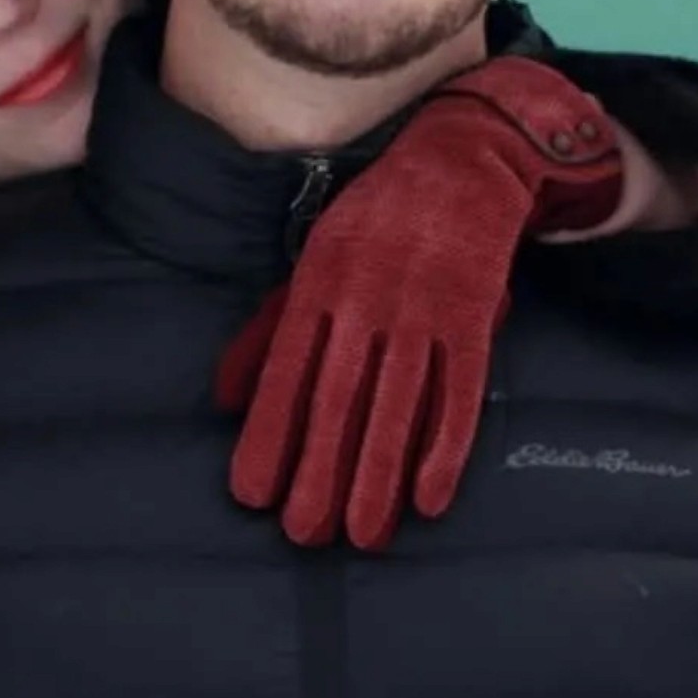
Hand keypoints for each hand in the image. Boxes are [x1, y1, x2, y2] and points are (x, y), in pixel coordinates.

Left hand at [219, 57, 622, 550]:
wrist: (461, 162)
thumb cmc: (374, 223)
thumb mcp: (310, 264)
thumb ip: (266, 333)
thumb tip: (223, 401)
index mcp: (318, 284)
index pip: (287, 371)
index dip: (269, 434)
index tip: (252, 493)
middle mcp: (365, 298)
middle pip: (339, 397)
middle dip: (320, 470)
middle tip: (305, 535)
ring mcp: (421, 308)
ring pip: (397, 403)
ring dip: (379, 473)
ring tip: (363, 535)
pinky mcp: (473, 315)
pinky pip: (460, 390)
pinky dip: (447, 446)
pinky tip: (430, 497)